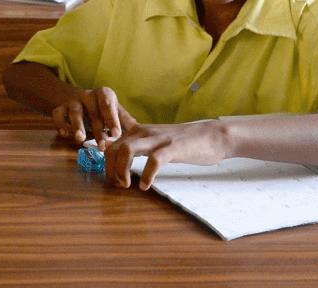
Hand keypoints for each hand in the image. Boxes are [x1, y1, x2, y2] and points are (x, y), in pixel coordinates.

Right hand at [52, 86, 136, 145]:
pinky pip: (58, 114)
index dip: (112, 120)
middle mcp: (88, 95)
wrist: (81, 100)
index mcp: (104, 94)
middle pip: (93, 112)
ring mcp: (73, 100)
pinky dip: (60, 123)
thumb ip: (126, 121)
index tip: (116, 134)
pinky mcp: (61, 107)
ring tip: (80, 139)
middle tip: (102, 146)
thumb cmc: (103, 110)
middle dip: (98, 130)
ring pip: (75, 112)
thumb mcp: (115, 112)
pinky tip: (64, 134)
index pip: (108, 106)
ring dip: (78, 125)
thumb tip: (143, 132)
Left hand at [103, 120, 230, 189]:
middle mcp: (143, 132)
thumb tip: (117, 155)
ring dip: (122, 170)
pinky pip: (153, 160)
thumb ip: (136, 146)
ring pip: (127, 150)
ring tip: (127, 185)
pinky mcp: (172, 148)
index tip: (113, 179)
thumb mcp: (154, 141)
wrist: (210, 136)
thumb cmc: (182, 142)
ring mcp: (157, 139)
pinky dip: (146, 174)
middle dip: (111, 169)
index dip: (107, 165)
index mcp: (137, 131)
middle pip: (114, 148)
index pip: (111, 146)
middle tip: (119, 185)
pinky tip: (145, 186)